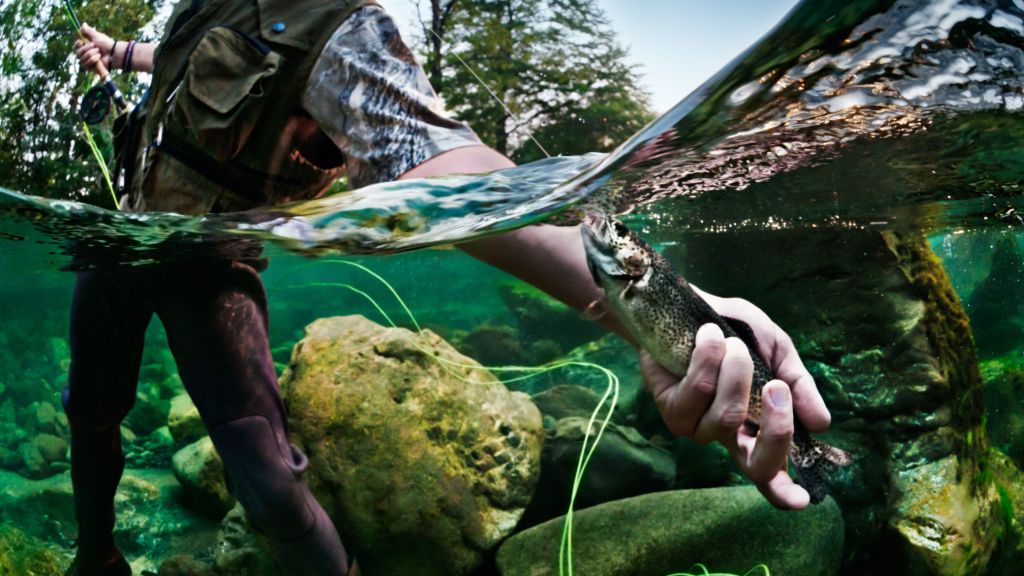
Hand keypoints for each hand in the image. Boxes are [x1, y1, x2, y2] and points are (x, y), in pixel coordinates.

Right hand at [73, 24, 115, 71]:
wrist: (114, 53)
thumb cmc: (106, 44)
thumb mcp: (97, 36)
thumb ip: (89, 31)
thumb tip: (83, 24)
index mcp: (86, 45)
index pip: (76, 46)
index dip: (77, 44)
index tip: (81, 42)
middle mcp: (85, 54)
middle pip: (77, 53)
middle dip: (87, 49)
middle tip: (96, 47)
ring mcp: (88, 61)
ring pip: (82, 59)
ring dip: (91, 54)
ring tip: (99, 53)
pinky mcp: (91, 67)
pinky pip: (86, 64)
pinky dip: (93, 60)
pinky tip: (99, 58)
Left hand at [640, 290, 830, 509]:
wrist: (688, 305)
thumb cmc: (735, 330)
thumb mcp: (776, 350)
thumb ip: (798, 384)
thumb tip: (821, 423)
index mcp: (755, 428)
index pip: (770, 472)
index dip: (785, 491)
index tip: (803, 499)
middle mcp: (725, 435)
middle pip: (756, 465)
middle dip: (776, 430)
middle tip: (776, 387)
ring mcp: (696, 426)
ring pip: (727, 417)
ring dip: (736, 373)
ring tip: (732, 343)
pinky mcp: (670, 407)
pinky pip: (697, 391)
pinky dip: (708, 359)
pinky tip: (709, 336)